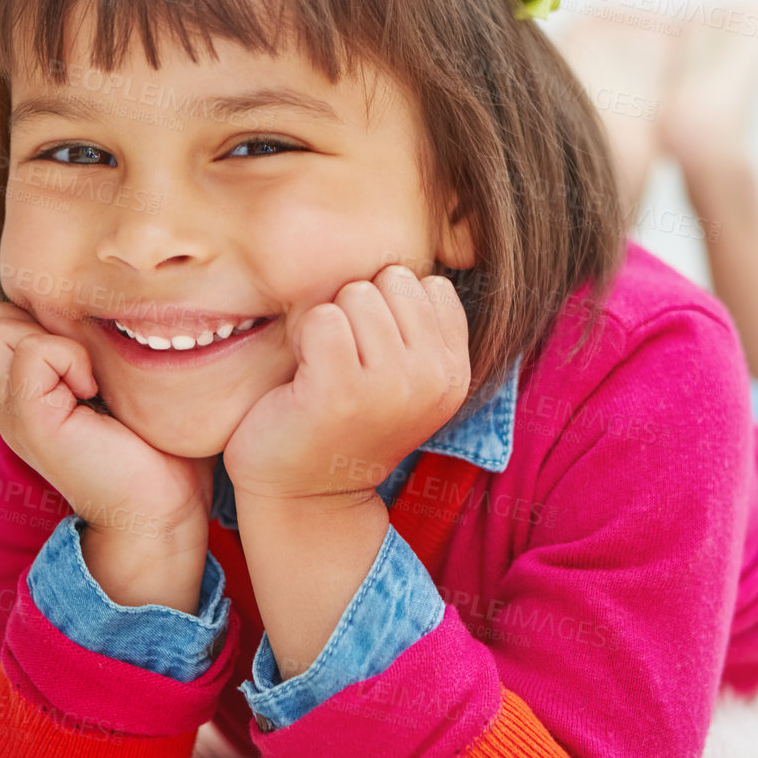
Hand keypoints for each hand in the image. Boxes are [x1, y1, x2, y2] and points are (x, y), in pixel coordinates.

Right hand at [0, 301, 212, 552]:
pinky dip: (68, 358)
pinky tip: (94, 392)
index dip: (53, 312)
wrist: (161, 508)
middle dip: (48, 318)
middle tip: (94, 362)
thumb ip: (96, 340)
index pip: (12, 307)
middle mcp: (9, 393)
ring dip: (59, 336)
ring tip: (95, 378)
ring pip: (3, 321)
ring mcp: (11, 407)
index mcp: (27, 382)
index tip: (99, 352)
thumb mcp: (123, 377)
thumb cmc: (157, 443)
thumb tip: (111, 290)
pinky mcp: (27, 419)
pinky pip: (33, 350)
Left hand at [221, 264, 470, 505]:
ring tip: (324, 370)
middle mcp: (433, 379)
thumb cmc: (345, 424)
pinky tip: (304, 378)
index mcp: (454, 373)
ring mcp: (390, 385)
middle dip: (359, 309)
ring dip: (330, 323)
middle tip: (344, 363)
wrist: (305, 499)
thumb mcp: (402, 378)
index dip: (390, 306)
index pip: (430, 285)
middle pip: (393, 280)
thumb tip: (402, 259)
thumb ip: (417, 328)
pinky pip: (322, 318)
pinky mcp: (340, 390)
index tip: (371, 354)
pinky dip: (303, 338)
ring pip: (357, 293)